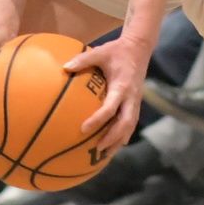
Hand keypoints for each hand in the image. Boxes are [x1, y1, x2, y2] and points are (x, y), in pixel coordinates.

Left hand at [64, 33, 153, 151]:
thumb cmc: (117, 50)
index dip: (98, 120)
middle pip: (124, 124)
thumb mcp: (100, 52)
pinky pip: (130, 123)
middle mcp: (131, 97)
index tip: (83, 129)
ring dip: (118, 141)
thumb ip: (83, 59)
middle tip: (96, 150)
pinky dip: (122, 135)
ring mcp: (135, 102)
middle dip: (112, 138)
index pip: (111, 108)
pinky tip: (112, 145)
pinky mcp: (135, 104)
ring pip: (130, 127)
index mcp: (122, 86)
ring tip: (104, 155)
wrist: (139, 49)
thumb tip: (64, 67)